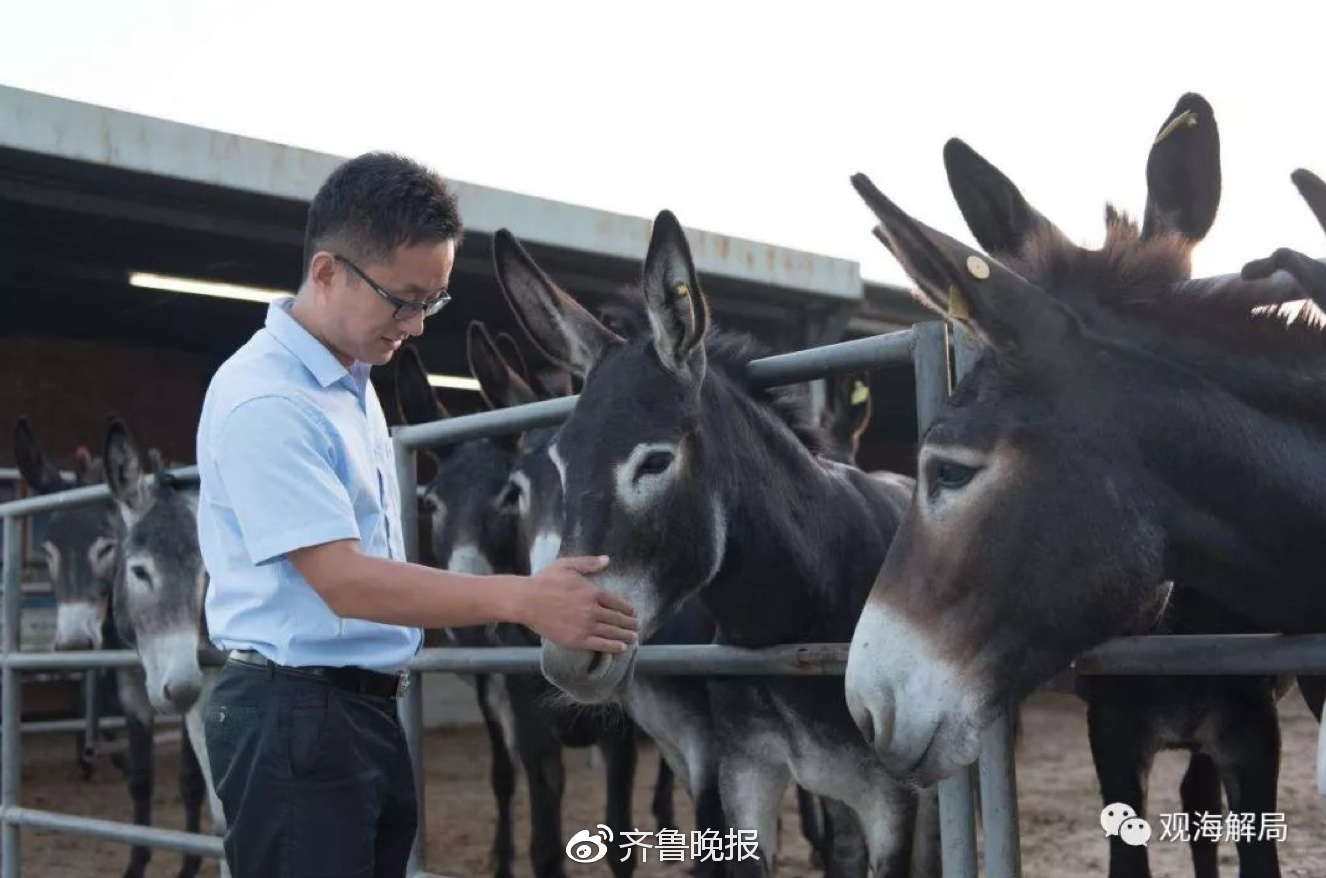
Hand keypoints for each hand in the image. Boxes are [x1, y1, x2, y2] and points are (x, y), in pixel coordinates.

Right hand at [516, 556, 638, 652]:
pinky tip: (621, 648)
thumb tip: (607, 559)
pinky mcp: (577, 640)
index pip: (616, 601)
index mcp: (592, 592)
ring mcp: (585, 626)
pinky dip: (613, 647)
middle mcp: (592, 610)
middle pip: (616, 618)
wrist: (527, 601)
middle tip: (637, 626)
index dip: (626, 608)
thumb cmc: (545, 581)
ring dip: (625, 636)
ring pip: (611, 632)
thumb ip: (588, 563)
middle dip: (629, 623)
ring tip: (633, 638)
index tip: (633, 612)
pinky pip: (600, 645)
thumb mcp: (567, 565)